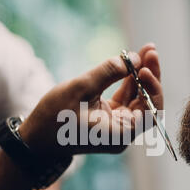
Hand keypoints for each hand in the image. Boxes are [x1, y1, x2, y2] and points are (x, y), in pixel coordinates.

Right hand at [19, 43, 162, 157]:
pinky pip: (125, 99)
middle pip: (147, 103)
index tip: (144, 66)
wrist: (35, 140)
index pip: (151, 111)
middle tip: (150, 50)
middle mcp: (123, 132)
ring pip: (137, 99)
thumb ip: (109, 72)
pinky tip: (130, 64)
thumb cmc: (54, 118)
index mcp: (120, 133)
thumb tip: (134, 58)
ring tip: (145, 50)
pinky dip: (128, 82)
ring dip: (140, 76)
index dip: (153, 87)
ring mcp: (116, 126)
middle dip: (150, 76)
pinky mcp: (109, 118)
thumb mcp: (81, 88)